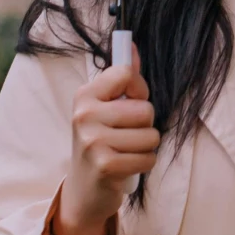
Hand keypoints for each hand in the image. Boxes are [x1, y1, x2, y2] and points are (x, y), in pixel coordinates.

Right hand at [53, 43, 155, 234]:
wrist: (84, 189)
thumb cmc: (99, 142)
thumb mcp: (104, 108)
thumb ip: (121, 78)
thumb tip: (132, 44)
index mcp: (84, 96)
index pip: (126, 73)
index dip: (139, 89)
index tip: (130, 101)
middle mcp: (85, 115)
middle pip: (145, 109)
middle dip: (145, 125)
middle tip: (126, 135)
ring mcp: (93, 141)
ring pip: (151, 135)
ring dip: (146, 147)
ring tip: (126, 151)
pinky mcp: (106, 166)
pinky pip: (148, 157)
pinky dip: (144, 163)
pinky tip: (126, 166)